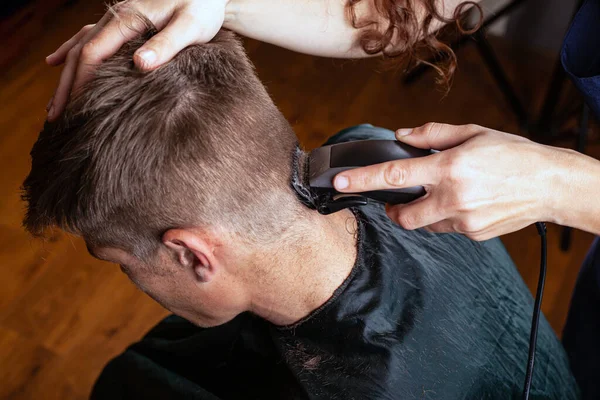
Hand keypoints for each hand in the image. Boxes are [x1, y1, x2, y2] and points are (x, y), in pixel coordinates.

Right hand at [45, 0, 228, 120]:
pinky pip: (88, 37)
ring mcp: (116, 18)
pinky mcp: (122, 21)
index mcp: (128, 19)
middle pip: (80, 52)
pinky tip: (55, 61)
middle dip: (67, 84)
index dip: (81, 80)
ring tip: (55, 103)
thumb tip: (139, 64)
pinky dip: (70, 50)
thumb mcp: (190, 26)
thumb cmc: (202, 6)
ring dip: (65, 74)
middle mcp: (116, 16)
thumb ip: (166, 44)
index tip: (76, 107)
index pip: (94, 53)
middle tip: (55, 116)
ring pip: (80, 46)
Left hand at [333, 123, 565, 239]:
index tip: (340, 182)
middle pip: (403, 216)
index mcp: (449, 168)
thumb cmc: (513, 154)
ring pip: (425, 225)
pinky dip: (446, 218)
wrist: (550, 184)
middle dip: (394, 211)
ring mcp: (464, 220)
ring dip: (424, 212)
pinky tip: (466, 204)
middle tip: (398, 201)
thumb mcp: (472, 133)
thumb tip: (401, 137)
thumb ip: (432, 135)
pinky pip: (447, 229)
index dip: (362, 180)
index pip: (394, 176)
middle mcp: (453, 198)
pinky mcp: (474, 235)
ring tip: (447, 195)